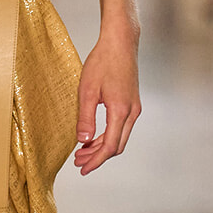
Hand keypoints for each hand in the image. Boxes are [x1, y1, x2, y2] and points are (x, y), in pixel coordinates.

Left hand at [74, 21, 140, 173]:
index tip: (83, 169)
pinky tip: (93, 136)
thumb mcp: (87, 90)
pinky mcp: (132, 103)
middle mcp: (132, 112)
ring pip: (120, 137)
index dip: (96, 161)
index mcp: (121, 111)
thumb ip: (86, 118)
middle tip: (78, 161)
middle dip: (98, 157)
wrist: (120, 42)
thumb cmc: (103, 62)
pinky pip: (121, 127)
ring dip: (102, 146)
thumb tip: (83, 141)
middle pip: (117, 146)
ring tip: (82, 150)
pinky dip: (108, 135)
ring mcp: (134, 108)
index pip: (110, 147)